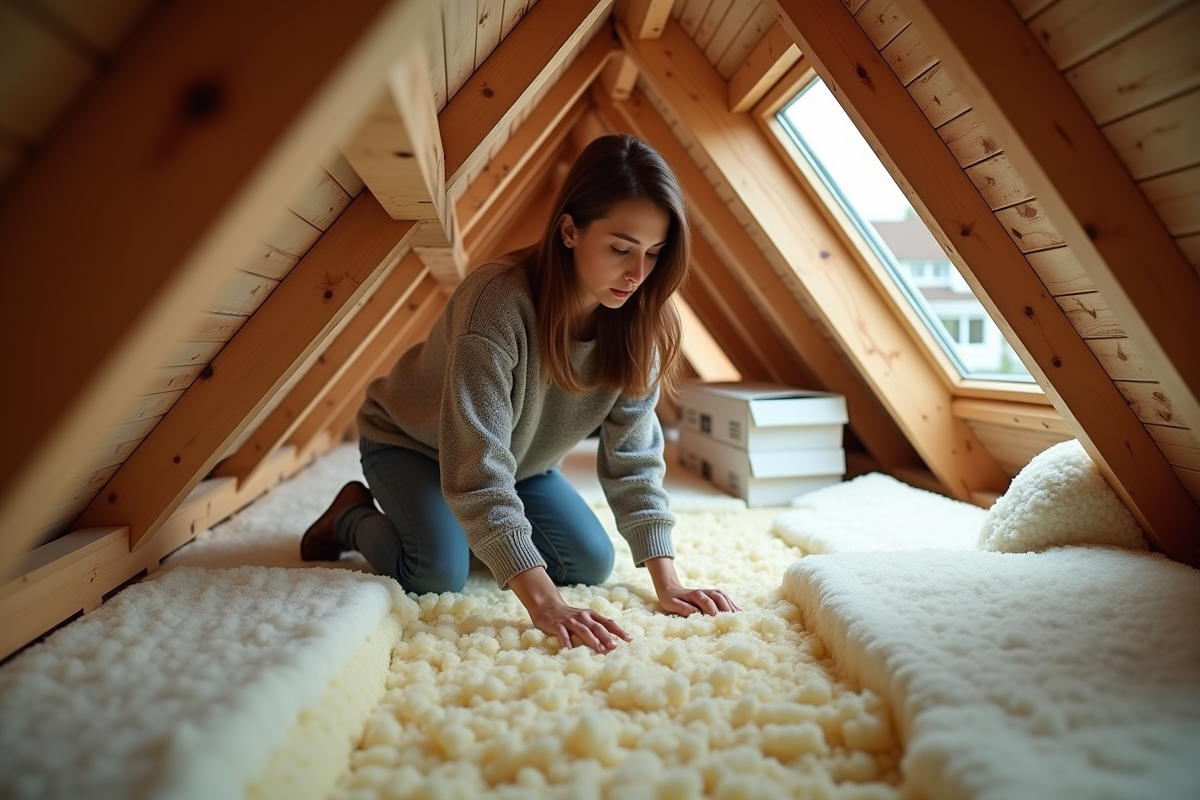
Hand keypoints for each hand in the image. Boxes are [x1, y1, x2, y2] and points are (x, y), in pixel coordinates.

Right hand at [508, 566, 630, 652]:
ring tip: (599, 649)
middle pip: (597, 627)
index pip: (608, 622)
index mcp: (591, 615)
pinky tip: (570, 651)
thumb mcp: (585, 619)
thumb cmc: (569, 616)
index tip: (629, 639)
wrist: (547, 606)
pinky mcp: (557, 625)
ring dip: (592, 640)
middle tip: (614, 647)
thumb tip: (613, 642)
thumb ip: (596, 628)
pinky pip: (563, 634)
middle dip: (606, 637)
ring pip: (583, 630)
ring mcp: (570, 621)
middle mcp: (582, 617)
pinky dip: (567, 643)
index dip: (619, 631)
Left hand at [645, 556, 739, 616]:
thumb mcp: (671, 604)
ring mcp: (709, 592)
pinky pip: (724, 597)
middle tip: (732, 620)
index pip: (706, 601)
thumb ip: (682, 608)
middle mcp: (703, 591)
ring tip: (738, 617)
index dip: (712, 610)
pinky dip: (732, 604)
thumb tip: (694, 613)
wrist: (670, 588)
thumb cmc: (670, 599)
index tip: (717, 620)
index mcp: (693, 594)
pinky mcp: (712, 594)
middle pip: (718, 597)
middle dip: (726, 608)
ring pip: (723, 596)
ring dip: (731, 605)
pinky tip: (738, 612)